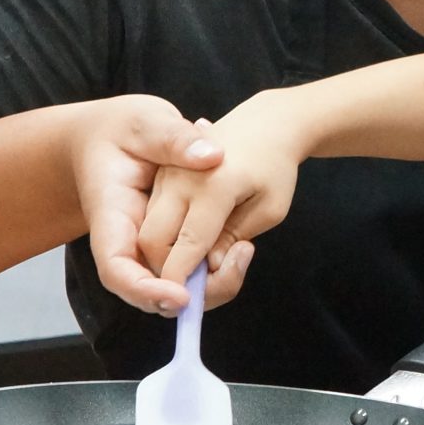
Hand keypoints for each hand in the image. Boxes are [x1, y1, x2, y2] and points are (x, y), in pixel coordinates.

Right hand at [72, 96, 252, 314]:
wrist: (107, 135)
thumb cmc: (124, 127)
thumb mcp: (148, 120)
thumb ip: (175, 138)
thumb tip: (210, 155)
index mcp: (114, 206)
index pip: (117, 266)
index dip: (146, 290)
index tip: (182, 297)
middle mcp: (127, 233)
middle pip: (150, 285)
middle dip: (192, 293)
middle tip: (241, 256)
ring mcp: (144, 239)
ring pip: (170, 283)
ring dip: (207, 284)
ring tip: (243, 251)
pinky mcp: (162, 240)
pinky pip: (183, 269)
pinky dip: (211, 270)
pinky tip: (238, 248)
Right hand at [134, 95, 308, 289]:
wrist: (266, 123)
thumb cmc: (275, 164)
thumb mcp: (271, 204)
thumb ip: (237, 235)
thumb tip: (211, 264)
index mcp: (211, 185)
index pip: (185, 245)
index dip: (180, 279)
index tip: (186, 301)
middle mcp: (179, 183)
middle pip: (152, 245)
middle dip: (170, 274)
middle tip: (213, 275)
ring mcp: (166, 179)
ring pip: (149, 236)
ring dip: (171, 259)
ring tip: (220, 255)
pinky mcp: (163, 182)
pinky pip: (156, 223)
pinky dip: (173, 243)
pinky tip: (206, 244)